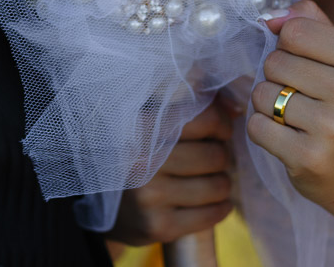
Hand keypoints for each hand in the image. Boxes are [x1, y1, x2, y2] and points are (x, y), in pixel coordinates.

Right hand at [107, 100, 235, 245]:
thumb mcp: (148, 121)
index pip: (205, 120)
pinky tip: (215, 202)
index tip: (218, 131)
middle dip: (220, 156)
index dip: (221, 125)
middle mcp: (142, 160)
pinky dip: (220, 208)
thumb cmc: (132, 152)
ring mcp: (149, 196)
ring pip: (218, 186)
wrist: (96, 200)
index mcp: (139, 126)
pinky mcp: (157, 226)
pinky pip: (210, 215)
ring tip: (209, 179)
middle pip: (215, 155)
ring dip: (221, 182)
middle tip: (210, 157)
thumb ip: (190, 107)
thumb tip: (237, 108)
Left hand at [247, 0, 333, 222]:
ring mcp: (333, 129)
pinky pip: (256, 127)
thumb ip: (312, 25)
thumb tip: (272, 15)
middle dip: (277, 77)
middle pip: (275, 61)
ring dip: (268, 104)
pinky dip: (263, 130)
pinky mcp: (310, 158)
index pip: (296, 31)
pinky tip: (288, 138)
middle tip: (303, 96)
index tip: (307, 65)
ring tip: (296, 118)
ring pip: (262, 93)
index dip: (288, 46)